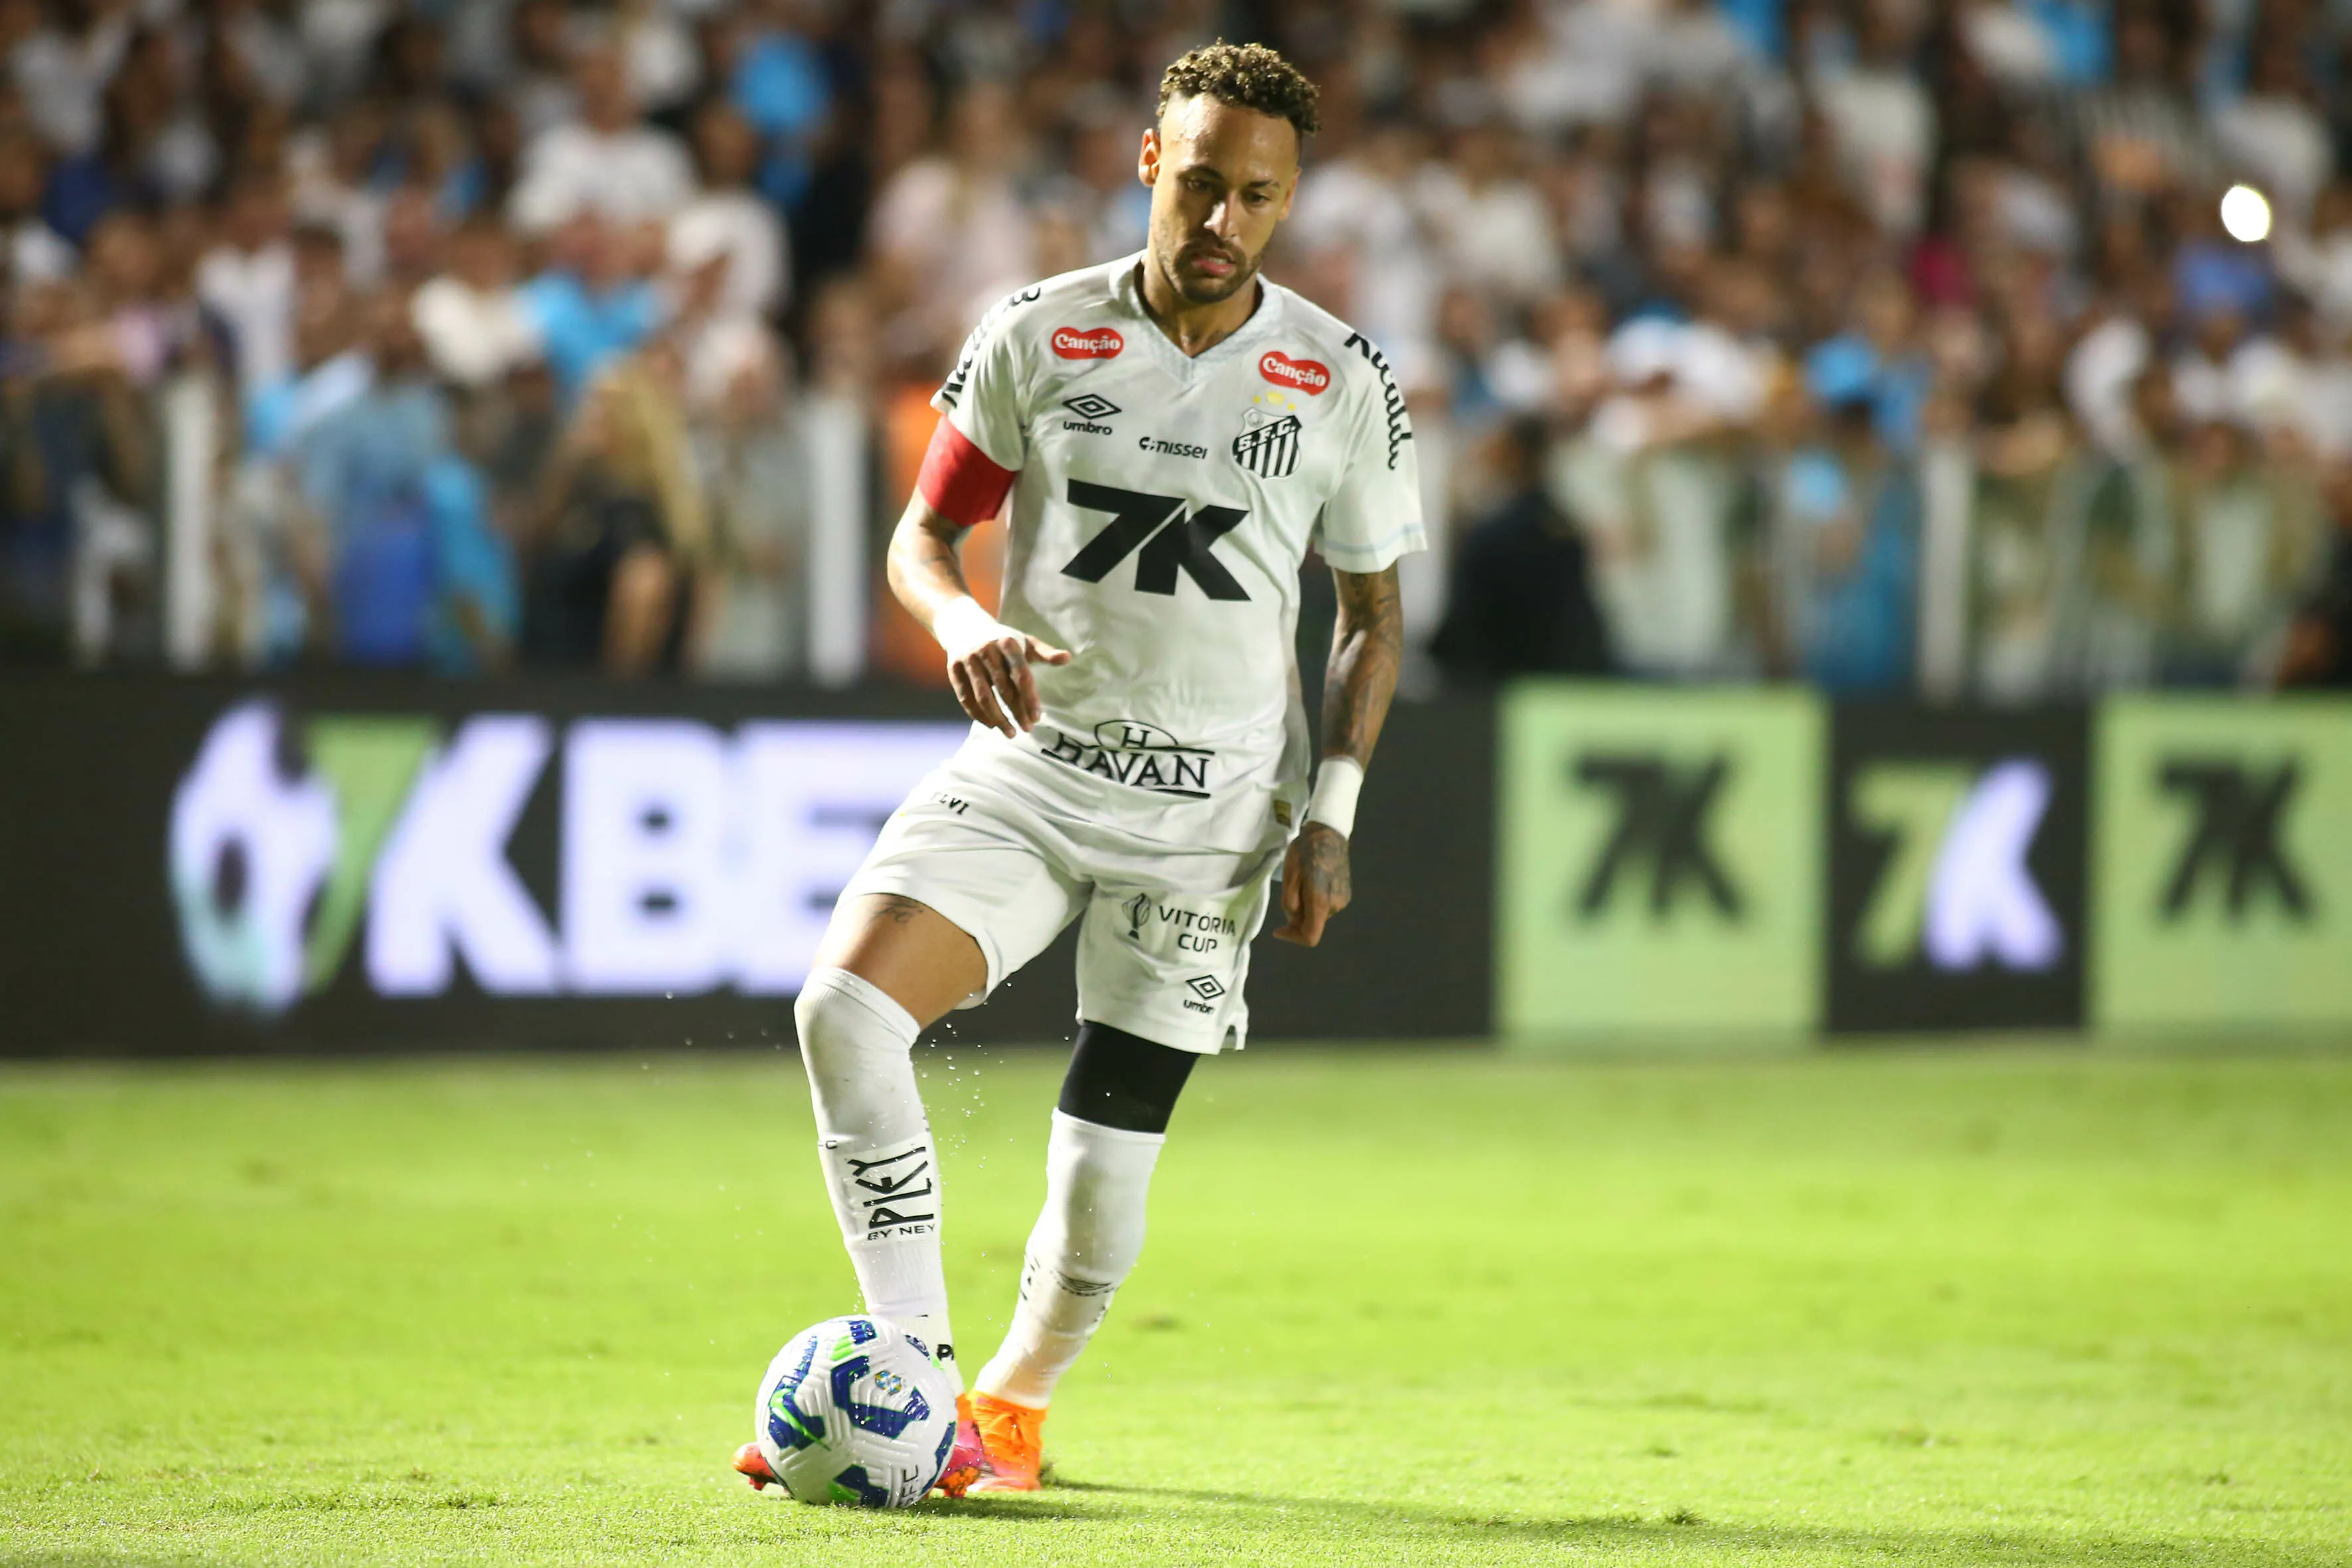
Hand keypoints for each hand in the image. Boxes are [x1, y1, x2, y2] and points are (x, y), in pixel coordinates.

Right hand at [935, 600, 1069, 735]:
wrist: (963, 626)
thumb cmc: (1002, 640)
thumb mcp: (1024, 642)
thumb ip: (1045, 653)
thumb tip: (1068, 657)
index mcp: (1007, 643)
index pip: (1022, 675)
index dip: (1030, 698)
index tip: (1038, 718)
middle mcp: (986, 650)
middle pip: (1004, 689)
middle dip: (1016, 712)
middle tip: (1027, 729)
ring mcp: (968, 660)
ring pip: (984, 697)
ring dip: (998, 718)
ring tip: (1011, 733)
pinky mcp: (953, 669)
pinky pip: (966, 698)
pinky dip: (978, 715)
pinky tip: (991, 725)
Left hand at [1272, 822, 1351, 946]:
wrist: (1329, 832)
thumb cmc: (1306, 850)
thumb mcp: (1289, 875)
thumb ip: (1290, 902)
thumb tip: (1293, 919)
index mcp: (1321, 901)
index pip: (1310, 937)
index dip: (1293, 938)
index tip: (1278, 930)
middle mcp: (1336, 905)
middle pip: (1313, 924)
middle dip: (1297, 917)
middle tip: (1289, 893)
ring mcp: (1343, 899)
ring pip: (1319, 914)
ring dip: (1307, 907)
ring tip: (1301, 882)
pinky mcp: (1346, 893)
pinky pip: (1326, 905)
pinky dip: (1315, 900)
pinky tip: (1312, 880)